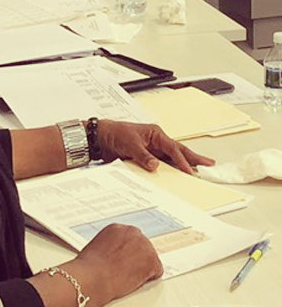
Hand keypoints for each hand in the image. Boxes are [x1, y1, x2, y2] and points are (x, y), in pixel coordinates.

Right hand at [75, 224, 162, 304]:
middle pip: (142, 245)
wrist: (93, 276)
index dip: (128, 251)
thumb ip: (111, 244)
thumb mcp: (97, 246)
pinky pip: (157, 270)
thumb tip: (116, 253)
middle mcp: (132, 232)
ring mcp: (143, 245)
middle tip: (127, 269)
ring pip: (150, 257)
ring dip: (143, 266)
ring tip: (128, 275)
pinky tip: (135, 280)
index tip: (124, 259)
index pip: (130, 238)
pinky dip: (149, 278)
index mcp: (117, 228)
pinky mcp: (151, 260)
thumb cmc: (90, 266)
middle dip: (137, 257)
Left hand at [96, 120, 214, 173]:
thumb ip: (143, 155)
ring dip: (183, 165)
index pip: (172, 148)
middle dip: (194, 158)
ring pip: (172, 159)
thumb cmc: (115, 133)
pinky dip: (170, 170)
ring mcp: (153, 150)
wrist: (102, 137)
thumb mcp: (130, 144)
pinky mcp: (148, 158)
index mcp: (155, 133)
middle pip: (178, 151)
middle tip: (209, 164)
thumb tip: (155, 166)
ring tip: (198, 172)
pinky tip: (177, 177)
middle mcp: (157, 141)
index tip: (189, 171)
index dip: (182, 160)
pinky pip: (162, 165)